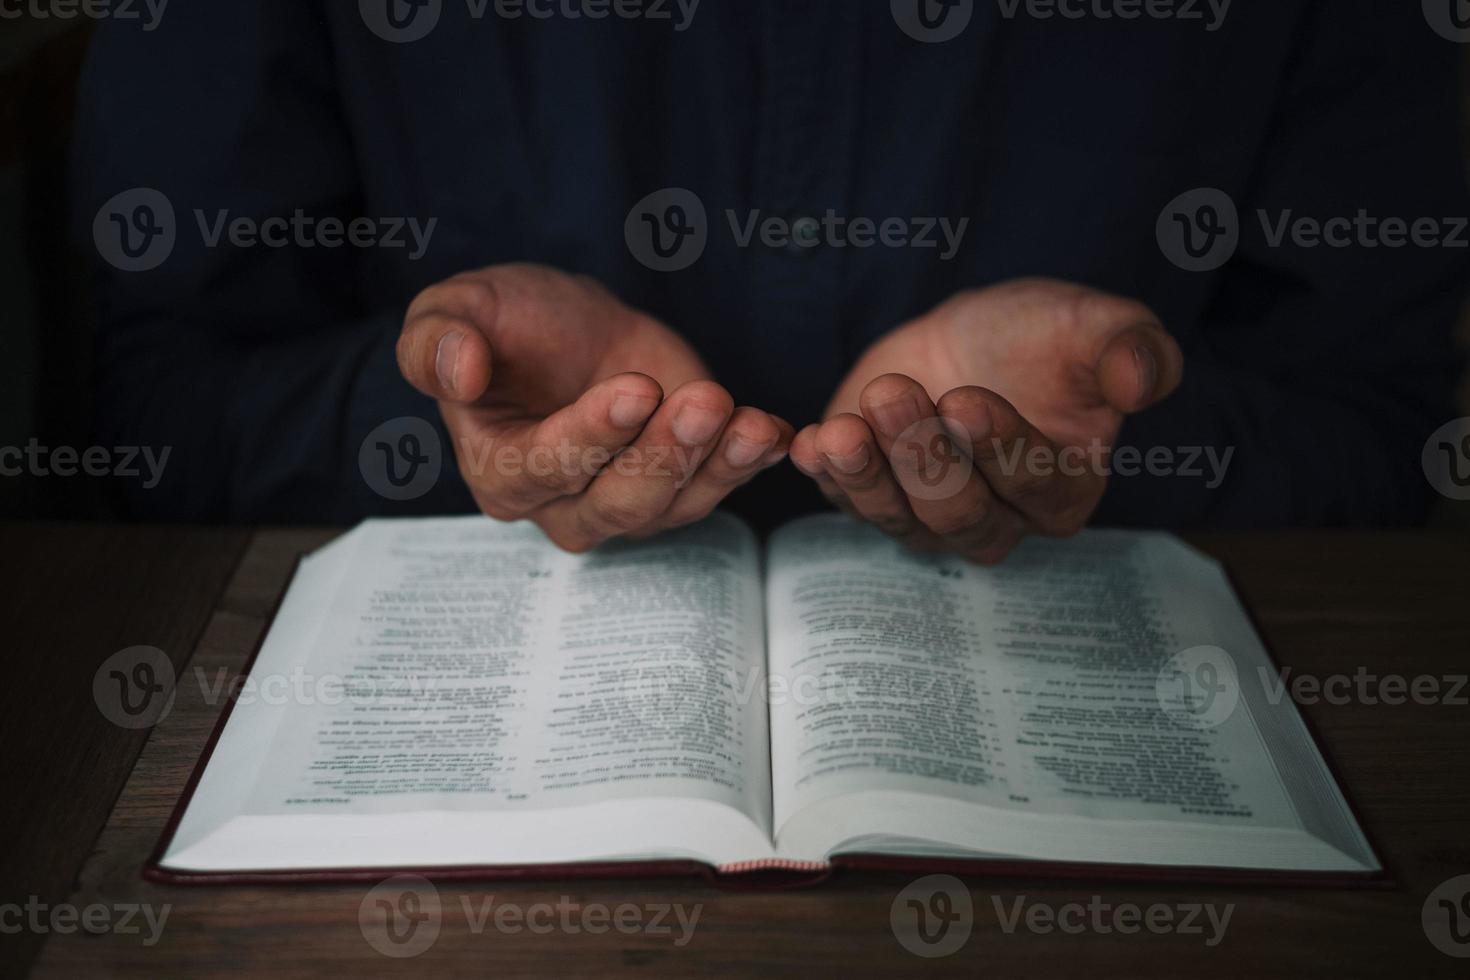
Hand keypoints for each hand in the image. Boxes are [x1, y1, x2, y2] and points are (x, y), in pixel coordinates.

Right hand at [397, 263, 791, 550]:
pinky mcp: (683, 482)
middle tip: (702, 402)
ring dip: (719, 466)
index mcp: (500, 471)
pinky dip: (751, 461)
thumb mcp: (454, 310)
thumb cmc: (505, 323)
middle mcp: (563, 506)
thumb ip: (435, 343)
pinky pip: (720, 485)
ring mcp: (629, 501)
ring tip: (752, 424)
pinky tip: (777, 433)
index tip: (635, 389)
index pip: (544, 468)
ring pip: (676, 504)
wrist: (569, 323)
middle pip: (618, 504)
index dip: (591, 435)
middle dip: (663, 456)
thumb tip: (457, 373)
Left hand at [790, 279, 1182, 562]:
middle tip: (893, 395)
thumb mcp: (1094, 326)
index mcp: (1063, 490)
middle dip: (923, 458)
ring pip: (898, 519)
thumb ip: (1131, 352)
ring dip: (866, 475)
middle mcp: (998, 519)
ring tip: (841, 429)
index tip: (964, 399)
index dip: (998, 448)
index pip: (1034, 485)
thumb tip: (1145, 382)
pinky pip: (846, 500)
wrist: (971, 334)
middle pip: (960, 514)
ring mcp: (927, 516)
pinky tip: (807, 444)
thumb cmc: (1042, 337)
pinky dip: (824, 476)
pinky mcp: (872, 494)